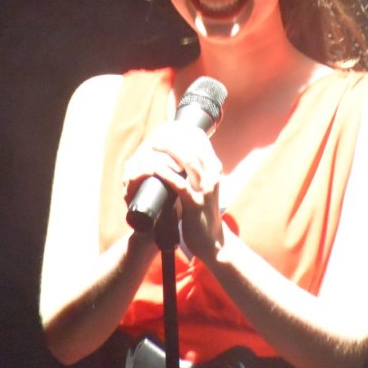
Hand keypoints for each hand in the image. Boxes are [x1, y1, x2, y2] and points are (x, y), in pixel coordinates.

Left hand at [121, 121, 223, 256]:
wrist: (212, 241)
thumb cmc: (202, 213)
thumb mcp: (205, 187)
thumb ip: (197, 171)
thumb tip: (181, 155)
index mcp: (214, 169)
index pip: (201, 141)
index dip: (184, 130)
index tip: (168, 126)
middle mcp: (212, 176)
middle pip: (193, 147)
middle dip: (174, 137)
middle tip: (157, 133)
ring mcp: (204, 189)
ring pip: (187, 161)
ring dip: (168, 151)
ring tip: (153, 144)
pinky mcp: (194, 203)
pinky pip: (179, 184)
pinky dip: (165, 173)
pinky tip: (155, 168)